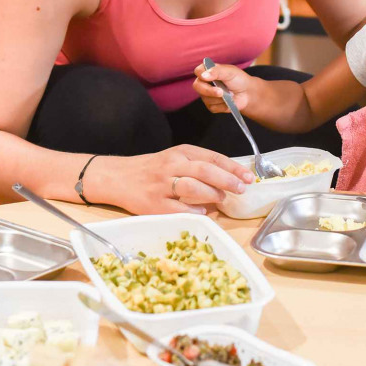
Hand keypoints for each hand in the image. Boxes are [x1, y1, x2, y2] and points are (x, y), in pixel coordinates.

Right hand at [101, 146, 254, 214]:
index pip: (212, 157)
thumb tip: (229, 181)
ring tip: (223, 199)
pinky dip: (193, 211)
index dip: (233, 167)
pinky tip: (203, 213)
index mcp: (180, 152)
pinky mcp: (153, 204)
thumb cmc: (152, 169)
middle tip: (242, 188)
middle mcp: (171, 165)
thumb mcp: (175, 159)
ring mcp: (162, 185)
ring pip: (192, 186)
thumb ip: (199, 167)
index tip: (249, 177)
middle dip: (227, 180)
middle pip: (204, 170)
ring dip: (212, 194)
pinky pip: (177, 208)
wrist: (117, 177)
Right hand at [192, 63, 257, 113]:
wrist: (247, 93)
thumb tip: (203, 75)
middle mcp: (205, 83)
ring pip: (206, 98)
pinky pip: (213, 107)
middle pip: (197, 86)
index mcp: (208, 71)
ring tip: (229, 94)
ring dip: (219, 98)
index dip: (201, 74)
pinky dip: (222, 105)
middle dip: (209, 90)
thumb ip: (217, 71)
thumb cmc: (238, 79)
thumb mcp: (230, 72)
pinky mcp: (211, 105)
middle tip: (220, 92)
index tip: (207, 78)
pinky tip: (229, 101)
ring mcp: (207, 95)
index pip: (198, 71)